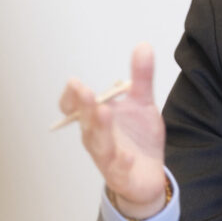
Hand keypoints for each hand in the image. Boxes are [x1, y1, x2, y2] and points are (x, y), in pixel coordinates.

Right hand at [59, 42, 167, 219]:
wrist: (150, 175)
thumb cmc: (138, 139)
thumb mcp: (143, 104)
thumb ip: (141, 77)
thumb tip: (143, 45)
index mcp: (97, 119)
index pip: (74, 108)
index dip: (71, 97)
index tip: (75, 83)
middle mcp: (97, 137)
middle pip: (85, 122)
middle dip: (84, 106)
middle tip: (84, 90)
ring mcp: (108, 158)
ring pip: (98, 144)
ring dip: (99, 128)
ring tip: (104, 111)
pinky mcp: (122, 175)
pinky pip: (119, 169)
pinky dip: (122, 162)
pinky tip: (127, 156)